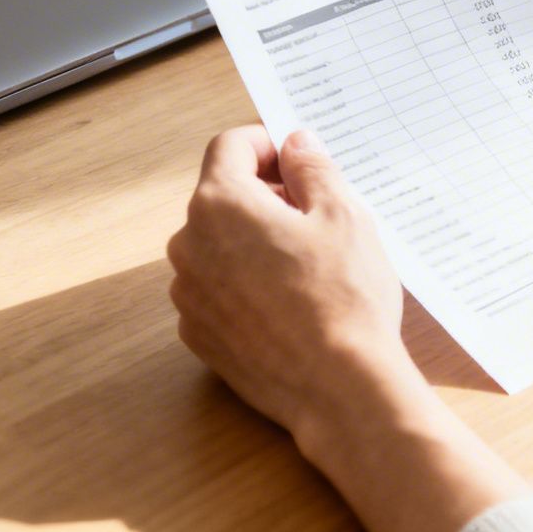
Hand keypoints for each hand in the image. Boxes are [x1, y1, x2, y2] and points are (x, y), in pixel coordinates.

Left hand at [167, 125, 408, 442]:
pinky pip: (218, 289)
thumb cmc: (343, 297)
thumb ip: (312, 168)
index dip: (267, 143)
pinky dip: (245, 284)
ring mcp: (189, 295)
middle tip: (315, 214)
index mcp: (220, 204)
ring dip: (254, 241)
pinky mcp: (199, 335)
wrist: (337, 387)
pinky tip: (290, 302)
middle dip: (264, 194)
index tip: (297, 160)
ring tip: (307, 264)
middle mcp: (189, 245)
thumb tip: (295, 144)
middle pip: (221, 196)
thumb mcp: (343, 215)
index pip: (230, 146)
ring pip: (218, 245)